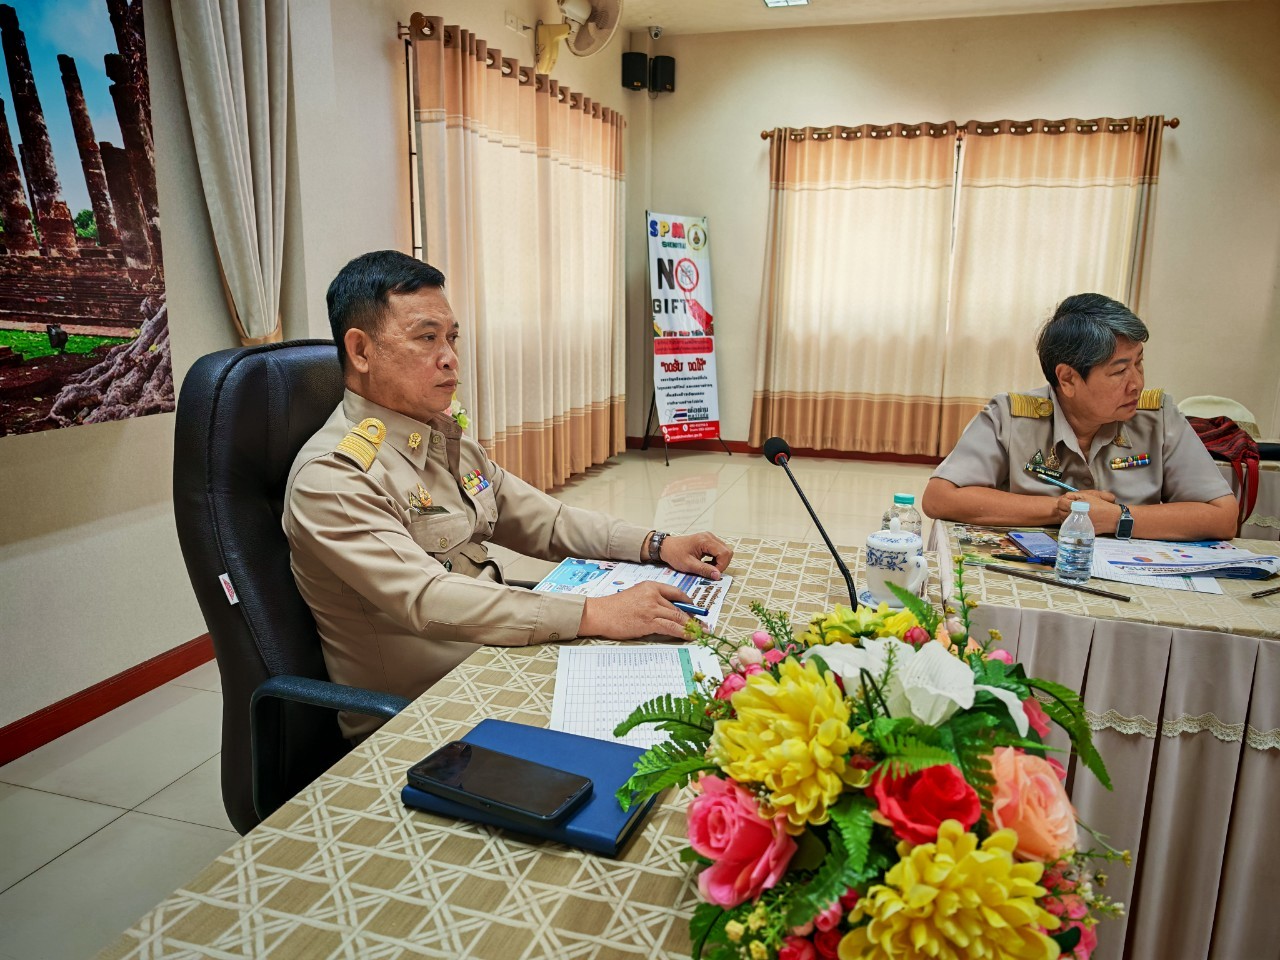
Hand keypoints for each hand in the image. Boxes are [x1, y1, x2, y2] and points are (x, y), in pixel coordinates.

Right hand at [578, 582, 693, 639]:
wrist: (600, 613)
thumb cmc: (614, 607)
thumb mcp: (635, 596)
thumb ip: (651, 600)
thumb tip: (668, 613)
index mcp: (650, 586)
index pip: (676, 592)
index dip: (689, 603)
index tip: (695, 611)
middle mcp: (653, 595)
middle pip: (679, 607)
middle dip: (694, 618)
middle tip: (704, 626)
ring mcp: (652, 608)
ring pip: (678, 617)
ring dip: (692, 627)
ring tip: (701, 633)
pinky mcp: (649, 622)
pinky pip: (672, 627)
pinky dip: (684, 633)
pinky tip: (690, 636)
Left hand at [658, 531, 732, 579]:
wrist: (666, 547)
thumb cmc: (675, 554)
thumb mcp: (689, 565)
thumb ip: (704, 570)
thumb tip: (717, 576)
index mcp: (705, 541)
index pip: (724, 553)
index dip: (722, 566)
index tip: (713, 573)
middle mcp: (709, 537)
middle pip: (727, 551)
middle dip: (722, 564)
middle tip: (711, 571)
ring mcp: (709, 538)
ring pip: (724, 551)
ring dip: (719, 562)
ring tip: (708, 567)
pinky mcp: (708, 541)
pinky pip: (719, 550)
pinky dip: (716, 559)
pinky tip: (707, 563)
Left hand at [1056, 490, 1119, 532]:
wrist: (1112, 518)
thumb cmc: (1101, 505)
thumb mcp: (1088, 496)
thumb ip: (1074, 495)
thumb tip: (1065, 497)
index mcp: (1075, 506)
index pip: (1060, 503)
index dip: (1064, 501)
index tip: (1069, 501)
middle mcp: (1074, 516)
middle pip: (1060, 512)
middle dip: (1064, 508)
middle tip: (1071, 507)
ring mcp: (1076, 525)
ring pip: (1064, 520)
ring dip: (1066, 516)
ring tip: (1074, 513)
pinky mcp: (1079, 531)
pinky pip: (1070, 527)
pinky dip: (1071, 523)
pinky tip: (1077, 520)